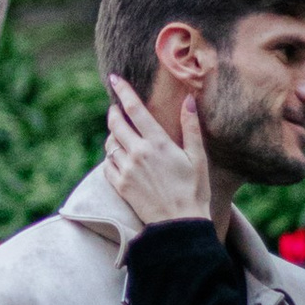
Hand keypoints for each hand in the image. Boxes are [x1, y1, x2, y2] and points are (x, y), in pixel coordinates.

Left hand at [103, 74, 211, 228]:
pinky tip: (120, 159)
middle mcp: (138, 153)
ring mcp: (126, 170)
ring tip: (121, 136)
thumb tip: (189, 100)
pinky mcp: (120, 186)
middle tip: (116, 109)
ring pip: (110, 144)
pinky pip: (107, 165)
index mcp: (157, 143)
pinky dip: (111, 158)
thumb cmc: (194, 191)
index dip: (123, 91)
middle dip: (114, 112)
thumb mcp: (197, 158)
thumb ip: (191, 128)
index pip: (134, 109)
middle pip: (115, 123)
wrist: (179, 225)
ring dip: (113, 136)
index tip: (114, 79)